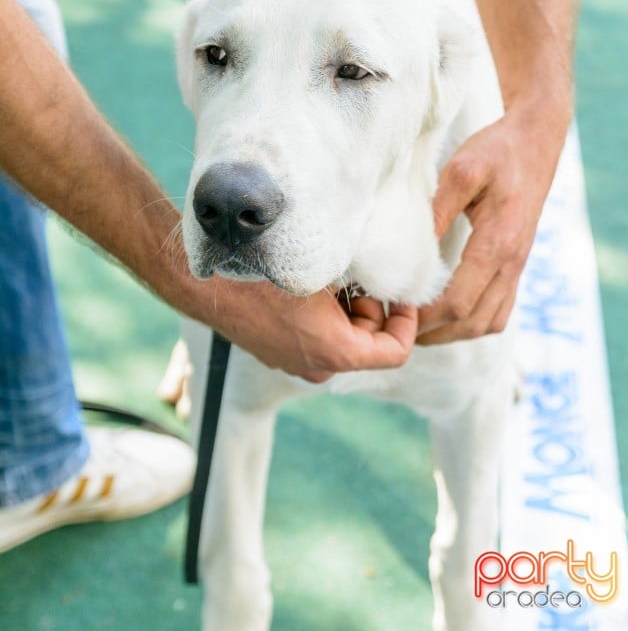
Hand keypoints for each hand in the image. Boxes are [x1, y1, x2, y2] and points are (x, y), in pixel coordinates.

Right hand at [209, 276, 417, 382]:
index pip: (396, 352)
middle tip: (361, 276)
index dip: (407, 322)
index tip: (404, 296)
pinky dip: (324, 320)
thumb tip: (387, 277)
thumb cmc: (268, 274)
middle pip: (368, 344)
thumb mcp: (327, 270)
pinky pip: (315, 341)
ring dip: (347, 313)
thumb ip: (364, 282)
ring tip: (333, 277)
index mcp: (338, 353)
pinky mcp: (278, 356)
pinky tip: (310, 288)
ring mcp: (296, 366)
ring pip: (342, 342)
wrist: (210, 286)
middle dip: (373, 310)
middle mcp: (319, 368)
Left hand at [416, 107, 567, 345]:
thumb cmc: (496, 152)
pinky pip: (500, 311)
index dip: (425, 317)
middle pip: (472, 322)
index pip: (460, 301)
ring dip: (453, 333)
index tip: (394, 312)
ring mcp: (518, 267)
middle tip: (397, 328)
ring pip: (489, 323)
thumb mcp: (461, 170)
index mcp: (498, 242)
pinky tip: (447, 314)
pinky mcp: (517, 265)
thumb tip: (411, 249)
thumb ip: (438, 209)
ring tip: (418, 326)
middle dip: (434, 333)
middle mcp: (512, 262)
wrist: (536, 142)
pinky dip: (472, 322)